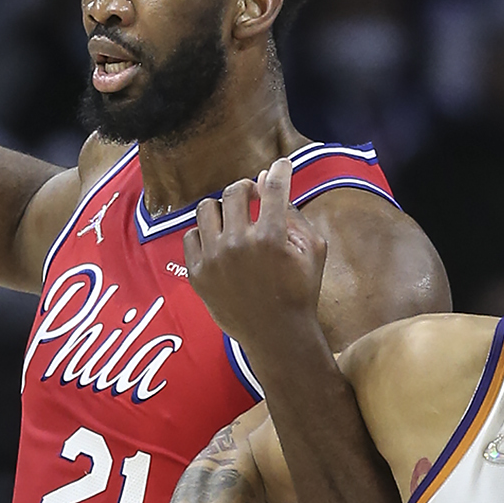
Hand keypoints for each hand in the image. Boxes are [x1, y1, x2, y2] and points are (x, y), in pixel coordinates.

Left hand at [183, 156, 328, 350]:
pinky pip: (191, 236)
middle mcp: (238, 244)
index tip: (280, 166)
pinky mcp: (197, 274)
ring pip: (207, 208)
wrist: (277, 336)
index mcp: (271, 238)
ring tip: (233, 221)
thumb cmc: (299, 292)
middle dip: (247, 189)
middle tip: (254, 198)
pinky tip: (219, 244)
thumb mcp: (312, 251)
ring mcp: (214, 259)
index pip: (274, 188)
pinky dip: (206, 235)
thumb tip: (267, 178)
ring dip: (223, 209)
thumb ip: (292, 213)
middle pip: (234, 191)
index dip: (280, 171)